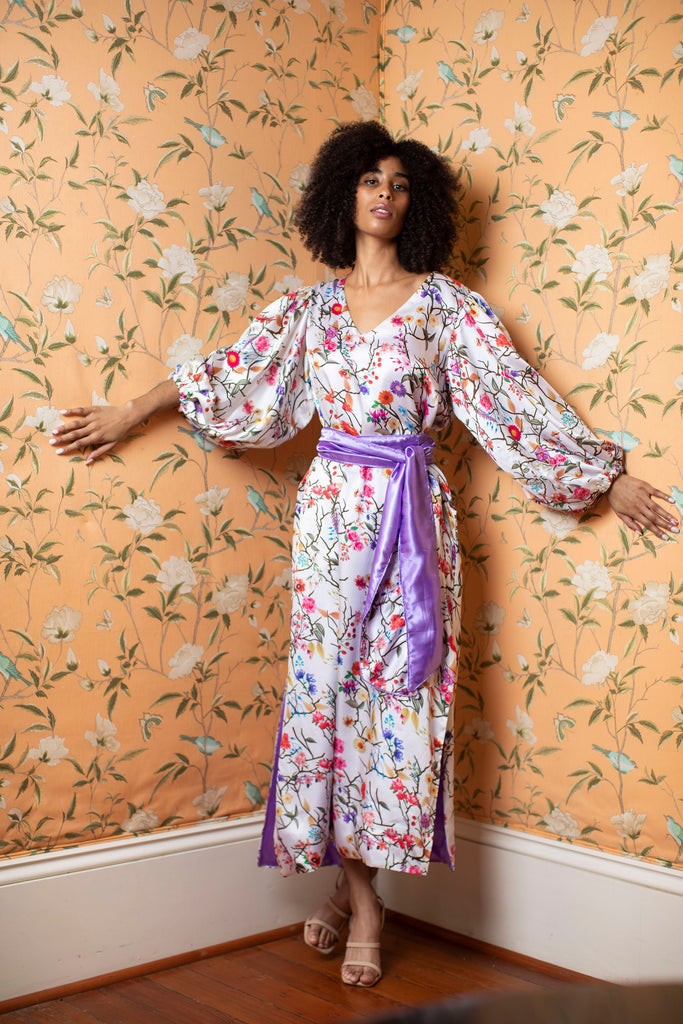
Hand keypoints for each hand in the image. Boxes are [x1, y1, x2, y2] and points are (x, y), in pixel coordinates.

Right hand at [50, 381, 179, 462]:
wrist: (128, 416)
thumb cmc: (121, 432)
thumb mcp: (112, 444)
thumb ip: (99, 452)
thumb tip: (88, 461)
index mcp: (97, 437)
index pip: (79, 444)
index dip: (68, 448)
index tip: (58, 451)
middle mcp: (93, 428)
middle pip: (75, 434)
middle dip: (62, 439)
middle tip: (51, 442)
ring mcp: (92, 418)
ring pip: (76, 423)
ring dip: (64, 427)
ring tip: (54, 430)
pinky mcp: (94, 409)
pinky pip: (81, 410)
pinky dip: (72, 411)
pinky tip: (62, 412)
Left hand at [606, 473, 678, 539]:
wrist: (611, 482)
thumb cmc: (615, 498)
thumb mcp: (619, 513)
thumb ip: (630, 523)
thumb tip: (640, 533)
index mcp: (633, 512)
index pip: (648, 524)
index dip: (657, 531)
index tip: (666, 537)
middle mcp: (639, 505)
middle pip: (654, 517)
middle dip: (666, 525)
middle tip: (676, 530)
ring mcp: (643, 496)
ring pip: (657, 507)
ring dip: (667, 514)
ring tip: (676, 521)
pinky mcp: (645, 487)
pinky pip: (657, 492)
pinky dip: (665, 497)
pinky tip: (672, 501)